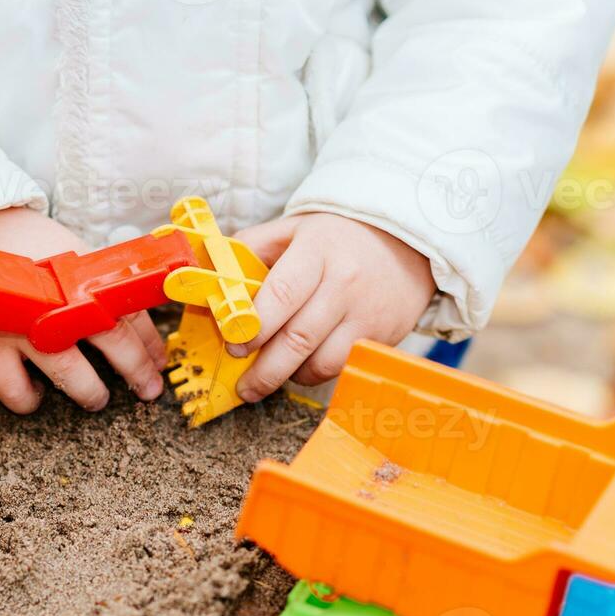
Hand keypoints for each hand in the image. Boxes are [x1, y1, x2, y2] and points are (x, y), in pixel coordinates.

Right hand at [0, 208, 167, 413]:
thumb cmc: (28, 248)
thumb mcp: (70, 256)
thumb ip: (98, 284)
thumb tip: (136, 317)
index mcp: (81, 276)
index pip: (131, 311)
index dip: (150, 342)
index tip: (159, 362)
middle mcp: (57, 301)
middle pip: (112, 339)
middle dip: (136, 369)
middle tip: (148, 390)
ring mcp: (23, 325)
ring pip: (68, 372)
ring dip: (90, 391)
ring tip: (97, 399)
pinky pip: (13, 387)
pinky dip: (28, 399)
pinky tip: (37, 394)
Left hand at [227, 213, 435, 401]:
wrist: (405, 243)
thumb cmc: (335, 239)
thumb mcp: (291, 230)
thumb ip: (249, 250)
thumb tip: (209, 278)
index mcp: (317, 252)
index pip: (282, 294)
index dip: (255, 326)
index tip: (233, 346)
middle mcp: (345, 284)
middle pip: (299, 339)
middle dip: (265, 370)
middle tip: (243, 385)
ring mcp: (367, 314)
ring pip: (322, 363)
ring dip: (290, 377)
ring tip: (271, 375)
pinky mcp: (382, 337)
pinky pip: (342, 368)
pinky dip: (316, 375)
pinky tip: (302, 367)